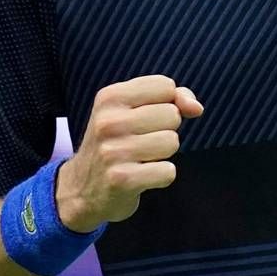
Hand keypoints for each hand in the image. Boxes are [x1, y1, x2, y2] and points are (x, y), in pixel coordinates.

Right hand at [55, 75, 201, 230]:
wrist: (80, 189)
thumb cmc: (115, 144)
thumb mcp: (132, 111)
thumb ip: (171, 98)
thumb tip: (196, 107)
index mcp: (110, 97)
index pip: (165, 86)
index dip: (167, 103)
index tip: (148, 117)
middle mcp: (108, 121)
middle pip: (172, 114)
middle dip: (166, 130)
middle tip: (141, 141)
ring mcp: (113, 151)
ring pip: (172, 142)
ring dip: (163, 154)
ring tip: (141, 158)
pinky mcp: (122, 179)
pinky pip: (168, 171)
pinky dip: (161, 176)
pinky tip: (142, 176)